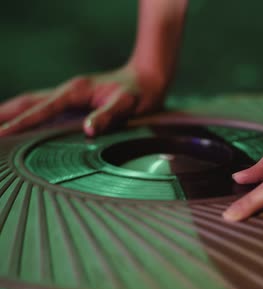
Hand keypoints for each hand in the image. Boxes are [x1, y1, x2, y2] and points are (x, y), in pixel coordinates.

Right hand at [0, 64, 165, 136]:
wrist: (147, 80)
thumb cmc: (138, 94)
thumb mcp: (126, 105)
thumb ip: (107, 116)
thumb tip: (87, 130)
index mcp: (75, 91)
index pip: (41, 109)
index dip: (21, 123)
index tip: (2, 134)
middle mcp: (67, 92)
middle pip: (27, 103)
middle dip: (4, 115)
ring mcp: (68, 96)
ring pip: (32, 103)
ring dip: (11, 113)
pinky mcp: (73, 102)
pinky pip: (43, 108)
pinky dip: (27, 114)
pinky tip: (21, 124)